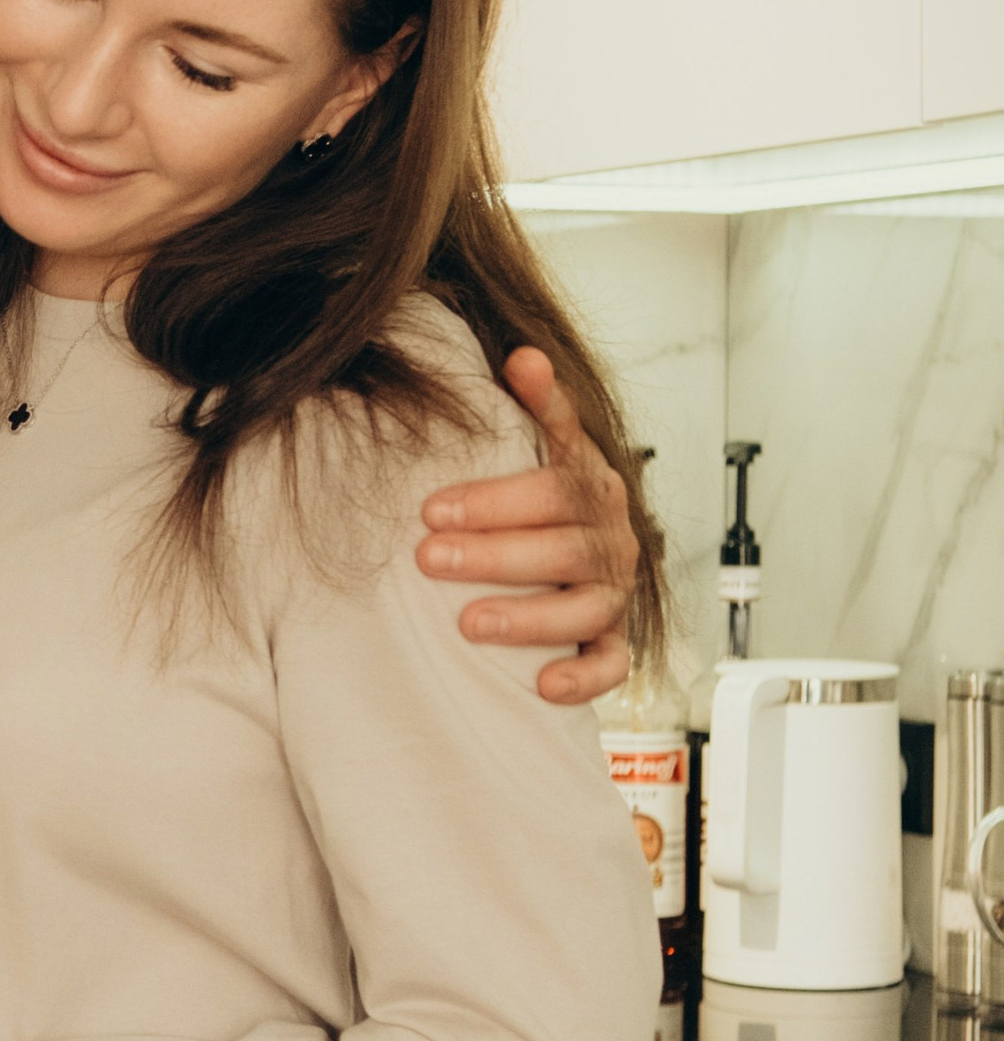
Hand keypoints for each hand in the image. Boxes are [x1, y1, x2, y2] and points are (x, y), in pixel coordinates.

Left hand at [416, 345, 637, 704]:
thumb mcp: (540, 447)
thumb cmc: (541, 499)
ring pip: (586, 607)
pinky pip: (611, 665)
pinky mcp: (612, 641)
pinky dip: (583, 677)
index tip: (431, 507)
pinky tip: (544, 684)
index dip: (496, 498)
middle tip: (427, 557)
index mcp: (590, 486)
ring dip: (528, 616)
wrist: (572, 556)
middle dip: (492, 553)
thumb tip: (522, 356)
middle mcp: (609, 538)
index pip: (555, 484)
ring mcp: (613, 592)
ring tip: (469, 622)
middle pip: (563, 545)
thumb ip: (538, 406)